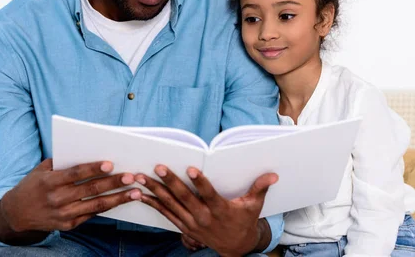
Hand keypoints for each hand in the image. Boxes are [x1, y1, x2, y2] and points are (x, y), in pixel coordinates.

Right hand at [0, 159, 140, 243]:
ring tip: (136, 193)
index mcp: (50, 182)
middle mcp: (57, 199)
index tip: (111, 164)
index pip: (75, 174)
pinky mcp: (68, 225)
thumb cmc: (33, 185)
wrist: (16, 214)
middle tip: (132, 177)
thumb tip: (88, 151)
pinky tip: (122, 201)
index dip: (93, 169)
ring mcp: (63, 214)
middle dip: (114, 183)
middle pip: (90, 190)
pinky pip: (91, 214)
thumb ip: (62, 162)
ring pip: (96, 205)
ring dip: (118, 199)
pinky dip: (108, 207)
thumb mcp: (41, 170)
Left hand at [136, 165, 277, 256]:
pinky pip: (165, 214)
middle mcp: (203, 217)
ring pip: (170, 205)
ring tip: (141, 178)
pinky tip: (141, 194)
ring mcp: (191, 223)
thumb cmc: (244, 221)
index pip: (208, 194)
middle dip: (170, 182)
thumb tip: (273, 174)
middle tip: (159, 167)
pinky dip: (153, 204)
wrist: (235, 246)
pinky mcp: (184, 226)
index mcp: (220, 210)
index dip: (199, 182)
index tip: (190, 169)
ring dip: (155, 191)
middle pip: (184, 198)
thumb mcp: (254, 205)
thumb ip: (260, 188)